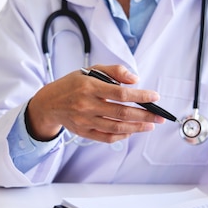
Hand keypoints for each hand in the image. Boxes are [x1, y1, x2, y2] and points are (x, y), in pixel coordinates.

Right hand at [25, 64, 164, 141]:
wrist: (48, 103)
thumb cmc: (72, 85)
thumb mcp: (90, 70)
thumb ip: (114, 71)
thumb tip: (135, 80)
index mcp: (89, 87)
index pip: (120, 93)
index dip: (140, 96)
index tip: (154, 97)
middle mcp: (87, 105)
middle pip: (122, 113)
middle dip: (145, 115)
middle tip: (159, 117)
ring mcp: (85, 121)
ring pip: (116, 128)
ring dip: (136, 127)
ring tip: (150, 125)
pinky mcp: (84, 132)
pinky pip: (107, 138)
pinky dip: (122, 136)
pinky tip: (132, 131)